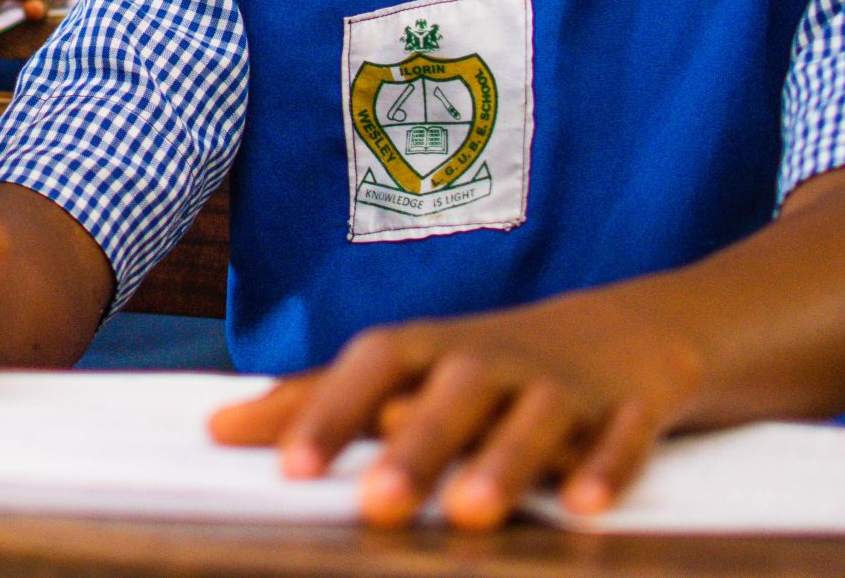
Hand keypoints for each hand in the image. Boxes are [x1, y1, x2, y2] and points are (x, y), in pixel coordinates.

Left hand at [207, 299, 703, 530]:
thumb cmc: (484, 363)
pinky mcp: (626, 407)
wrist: (626, 330)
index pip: (371, 366)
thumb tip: (218, 429)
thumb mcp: (406, 373)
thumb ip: (318, 401)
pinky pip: (622, 436)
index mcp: (430, 349)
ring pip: (534, 415)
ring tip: (471, 513)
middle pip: (451, 393)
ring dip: (504, 461)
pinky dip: (606, 465)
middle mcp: (490, 358)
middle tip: (376, 506)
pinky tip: (583, 507)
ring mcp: (561, 382)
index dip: (329, 411)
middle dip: (414, 446)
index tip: (288, 470)